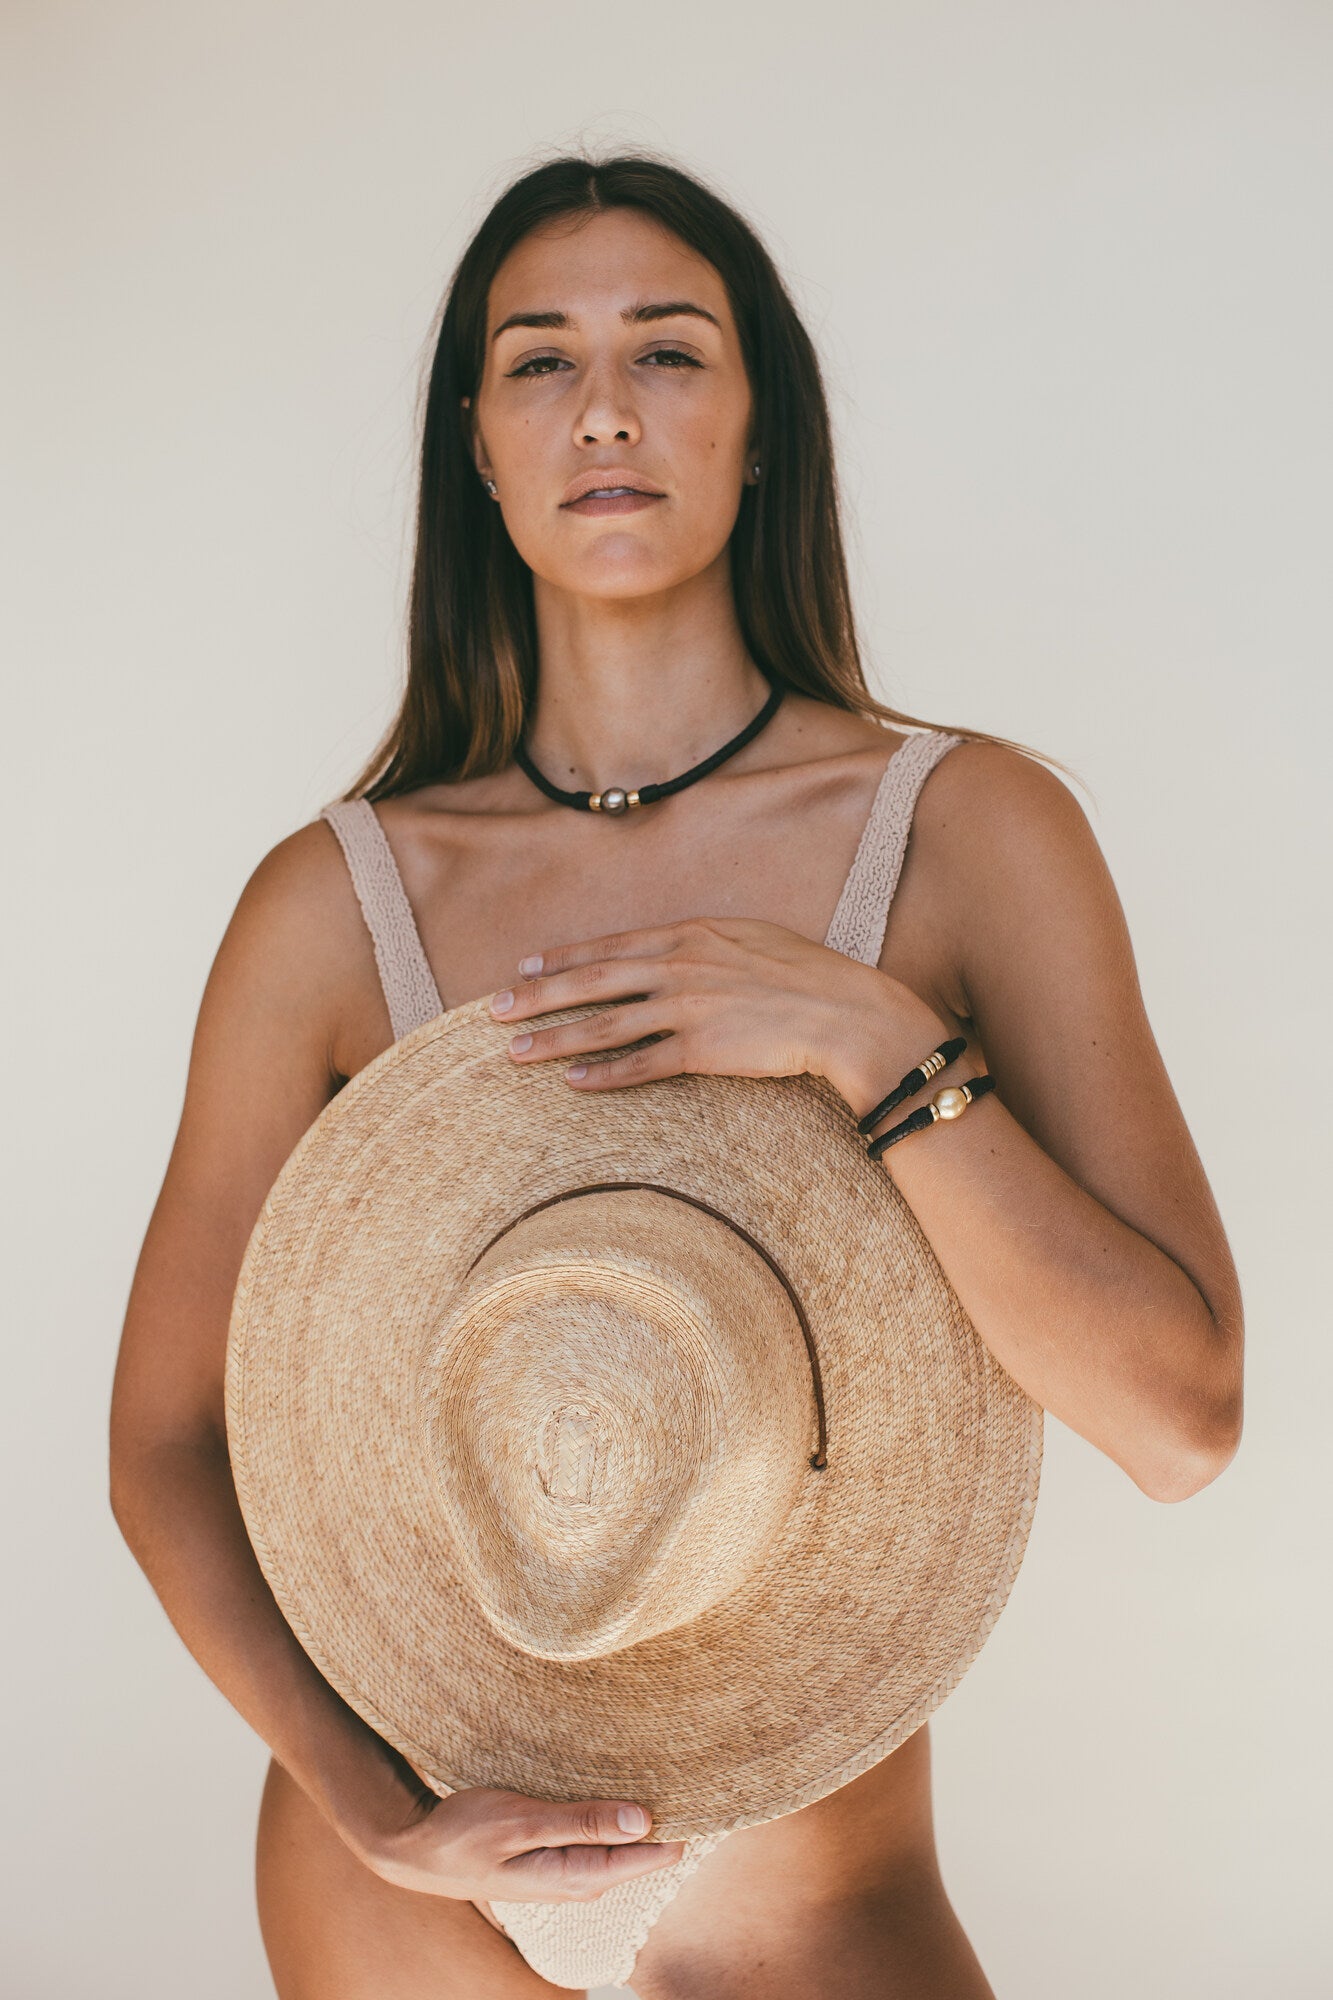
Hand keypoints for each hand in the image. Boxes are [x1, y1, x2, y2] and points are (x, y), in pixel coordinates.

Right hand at [350, 1782, 686, 1903]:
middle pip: (644, 1848)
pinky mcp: (559, 1856)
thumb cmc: (464, 1834)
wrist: (420, 1851)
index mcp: (577, 1877)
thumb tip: (644, 1821)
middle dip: (667, 1811)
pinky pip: (602, 1835)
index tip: (710, 1785)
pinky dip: (615, 1810)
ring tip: (668, 1762)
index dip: (682, 1821)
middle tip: (695, 1762)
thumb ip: (583, 1822)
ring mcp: (571, 1870)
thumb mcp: (522, 1822)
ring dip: (640, 1807)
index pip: (653, 1855)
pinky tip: (624, 1781)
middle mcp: (582, 1881)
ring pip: (624, 1839)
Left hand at [488, 916, 949, 1119]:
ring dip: (555, 1039)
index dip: (564, 957)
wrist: (847, 1012)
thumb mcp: (753, 940)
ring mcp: (689, 1007)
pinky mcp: (703, 1049)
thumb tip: (678, 952)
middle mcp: (681, 966)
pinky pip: (641, 1064)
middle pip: (593, 982)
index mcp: (692, 934)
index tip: (525, 965)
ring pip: (605, 1024)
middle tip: (494, 1010)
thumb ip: (708, 946)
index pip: (612, 945)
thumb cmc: (809, 976)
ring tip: (515, 1053)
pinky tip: (573, 1082)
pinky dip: (603, 1074)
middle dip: (538, 996)